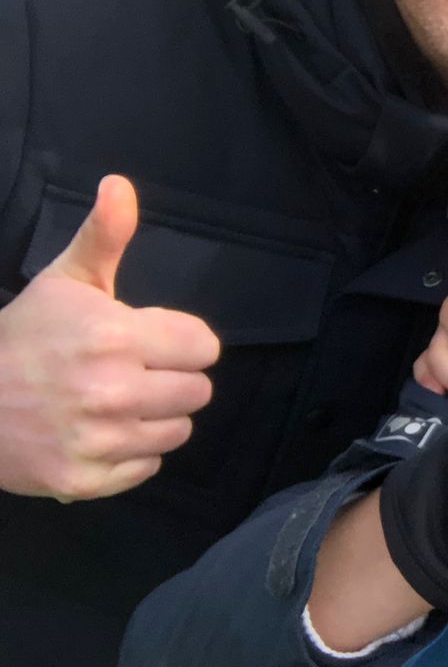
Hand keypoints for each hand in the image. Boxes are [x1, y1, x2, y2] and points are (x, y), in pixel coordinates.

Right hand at [0, 176, 220, 499]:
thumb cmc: (24, 336)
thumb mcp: (65, 280)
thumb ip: (104, 235)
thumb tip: (120, 185)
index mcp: (116, 336)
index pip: (205, 347)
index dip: (181, 342)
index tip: (150, 342)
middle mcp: (112, 391)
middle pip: (198, 391)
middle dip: (171, 379)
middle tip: (131, 373)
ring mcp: (98, 440)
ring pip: (178, 431)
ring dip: (155, 418)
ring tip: (116, 403)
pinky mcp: (84, 481)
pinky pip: (147, 468)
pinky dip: (130, 456)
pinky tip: (99, 434)